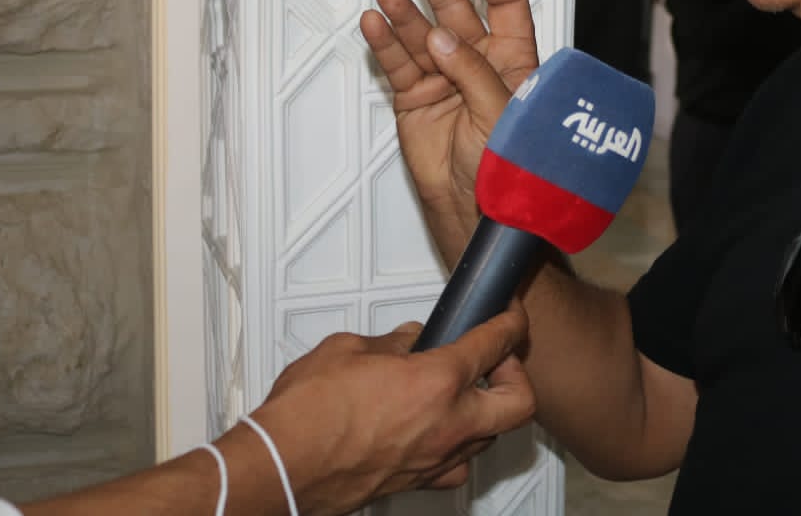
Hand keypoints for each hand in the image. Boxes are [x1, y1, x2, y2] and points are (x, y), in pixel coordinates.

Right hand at [249, 307, 534, 515]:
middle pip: (519, 401)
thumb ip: (390, 342)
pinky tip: (440, 430)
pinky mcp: (418, 483)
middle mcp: (448, 424)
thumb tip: (407, 341)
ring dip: (487, 410)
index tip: (510, 316)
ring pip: (492, 436)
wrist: (281, 468)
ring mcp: (436, 458)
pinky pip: (458, 464)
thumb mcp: (347, 349)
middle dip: (515, 374)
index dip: (511, 322)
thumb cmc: (306, 415)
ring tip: (464, 392)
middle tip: (495, 359)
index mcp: (437, 380)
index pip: (497, 343)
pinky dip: (459, 446)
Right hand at [359, 0, 539, 229]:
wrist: (481, 213)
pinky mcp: (415, 99)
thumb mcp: (503, 115)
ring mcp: (444, 78)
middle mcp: (479, 62)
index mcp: (516, 59)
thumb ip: (472, 73)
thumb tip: (441, 38)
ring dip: (404, 11)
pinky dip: (386, 43)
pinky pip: (398, 64)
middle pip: (457, 7)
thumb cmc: (510, 170)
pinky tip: (375, 22)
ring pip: (422, 32)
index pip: (508, 5)